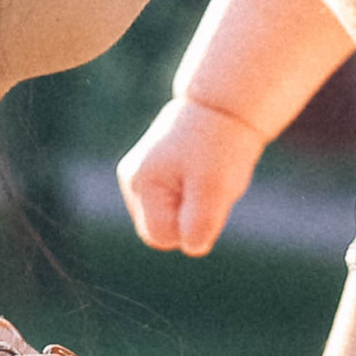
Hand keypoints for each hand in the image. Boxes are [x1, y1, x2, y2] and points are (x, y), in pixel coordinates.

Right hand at [117, 95, 263, 256]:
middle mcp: (132, 182)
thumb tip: (192, 247)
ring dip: (192, 207)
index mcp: (141, 183)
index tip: (209, 196)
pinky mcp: (151, 175)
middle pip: (161, 230)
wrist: (223, 107)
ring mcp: (139, 177)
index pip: (161, 237)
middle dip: (189, 218)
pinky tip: (199, 174)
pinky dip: (191, 197)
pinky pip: (172, 205)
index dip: (191, 227)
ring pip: (168, 218)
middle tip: (209, 187)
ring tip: (205, 177)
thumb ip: (200, 222)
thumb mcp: (215, 186)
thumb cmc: (220, 146)